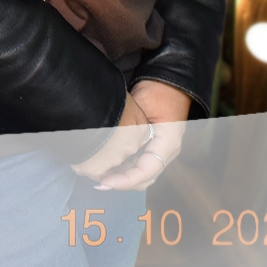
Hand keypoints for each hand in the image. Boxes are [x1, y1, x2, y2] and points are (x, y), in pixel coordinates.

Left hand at [76, 81, 190, 191]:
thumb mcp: (144, 106)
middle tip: (97, 181)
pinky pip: (138, 164)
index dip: (125, 180)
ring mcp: (159, 152)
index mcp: (168, 144)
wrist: (169, 84)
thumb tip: (112, 147)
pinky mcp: (152, 149)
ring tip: (98, 176)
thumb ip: (131, 128)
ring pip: (140, 174)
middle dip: (121, 182)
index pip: (146, 172)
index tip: (105, 181)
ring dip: (120, 176)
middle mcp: (166, 153)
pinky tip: (107, 166)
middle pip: (143, 178)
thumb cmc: (158, 92)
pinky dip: (123, 168)